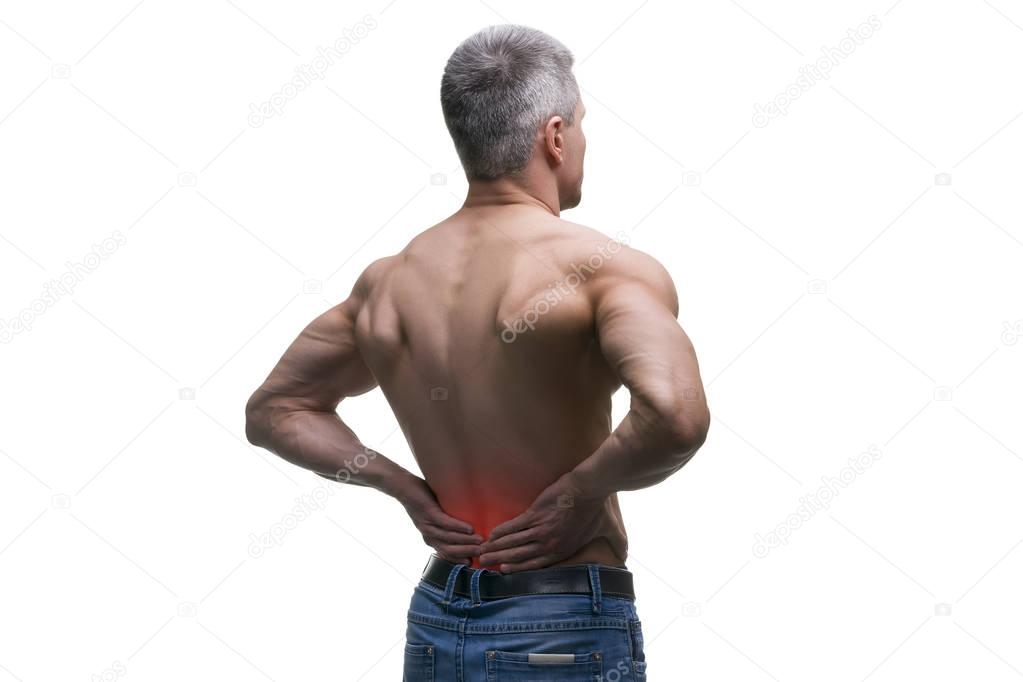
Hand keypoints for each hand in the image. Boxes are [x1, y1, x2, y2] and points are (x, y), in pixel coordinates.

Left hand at [397, 475, 481, 563]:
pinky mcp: (429, 513)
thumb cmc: (422, 501)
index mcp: (430, 538)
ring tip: (479, 540)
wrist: (403, 488)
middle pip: (449, 549)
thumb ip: (446, 525)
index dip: (460, 559)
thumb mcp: (434, 518)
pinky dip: (458, 527)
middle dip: (466, 552)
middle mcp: (428, 535)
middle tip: (481, 552)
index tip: (474, 562)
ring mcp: (428, 525)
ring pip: (448, 537)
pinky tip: (469, 528)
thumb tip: (467, 528)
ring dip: (465, 540)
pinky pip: (445, 523)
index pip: (446, 554)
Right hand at [478, 473, 608, 571]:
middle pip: (520, 555)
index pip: (536, 563)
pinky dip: (502, 531)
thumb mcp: (611, 530)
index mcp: (563, 550)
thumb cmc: (600, 508)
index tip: (504, 570)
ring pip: (514, 542)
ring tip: (483, 550)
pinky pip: (514, 526)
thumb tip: (627, 557)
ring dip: (496, 547)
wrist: (589, 488)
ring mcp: (541, 529)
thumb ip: (618, 545)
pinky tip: (491, 534)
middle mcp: (549, 543)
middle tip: (484, 563)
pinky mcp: (535, 513)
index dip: (518, 568)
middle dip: (500, 560)